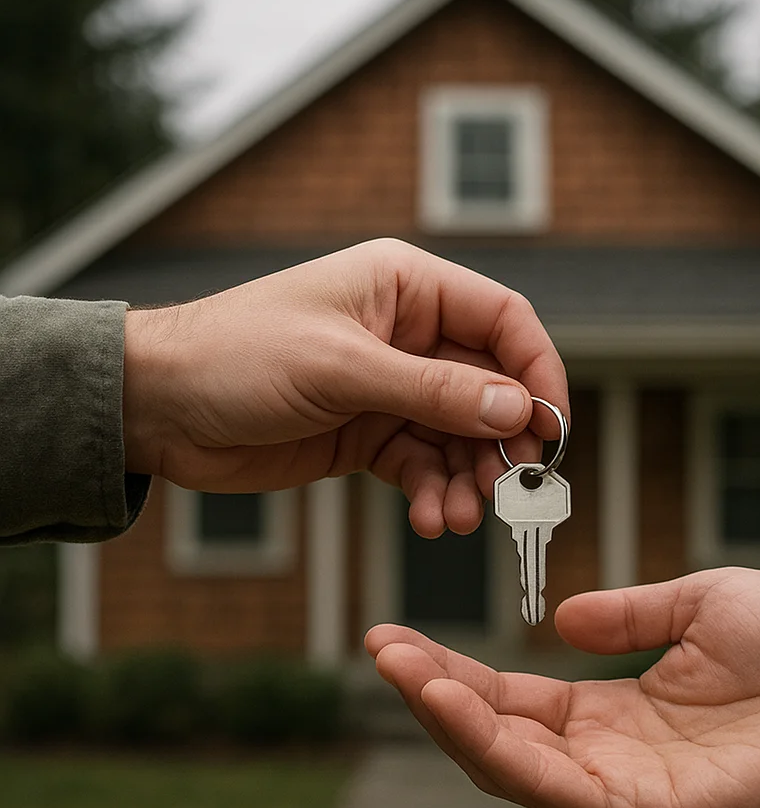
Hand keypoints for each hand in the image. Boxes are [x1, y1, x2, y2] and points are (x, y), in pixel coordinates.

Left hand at [122, 238, 567, 535]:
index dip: (536, 372)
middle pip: (488, 386)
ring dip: (467, 478)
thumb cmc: (237, 356)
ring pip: (460, 435)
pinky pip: (422, 464)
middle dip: (502, 440)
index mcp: (407, 288)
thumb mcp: (343, 369)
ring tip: (458, 516)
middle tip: (509, 489)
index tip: (550, 428)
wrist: (160, 408)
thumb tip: (514, 409)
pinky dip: (431, 493)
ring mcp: (391, 386)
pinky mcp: (369, 433)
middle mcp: (408, 334)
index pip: (503, 321)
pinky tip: (427, 519)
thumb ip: (434, 391)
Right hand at [366, 568, 759, 807]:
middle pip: (499, 735)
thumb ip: (627, 614)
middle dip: (434, 695)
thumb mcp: (695, 604)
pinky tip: (457, 705)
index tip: (401, 637)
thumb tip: (561, 620)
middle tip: (380, 648)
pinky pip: (559, 788)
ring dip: (450, 719)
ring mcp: (628, 789)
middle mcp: (610, 754)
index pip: (516, 698)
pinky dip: (499, 749)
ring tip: (402, 670)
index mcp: (615, 708)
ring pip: (514, 766)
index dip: (456, 672)